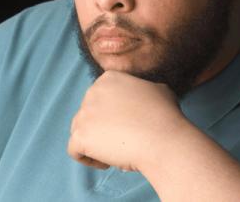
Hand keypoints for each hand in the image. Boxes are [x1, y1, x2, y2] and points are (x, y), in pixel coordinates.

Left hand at [67, 70, 184, 171]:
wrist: (162, 138)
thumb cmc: (165, 115)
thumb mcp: (157, 89)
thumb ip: (142, 89)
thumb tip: (141, 97)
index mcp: (110, 78)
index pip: (101, 97)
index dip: (112, 113)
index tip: (126, 124)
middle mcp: (93, 91)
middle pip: (89, 112)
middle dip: (102, 127)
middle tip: (122, 139)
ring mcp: (84, 112)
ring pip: (80, 130)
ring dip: (95, 142)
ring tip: (116, 151)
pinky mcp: (80, 135)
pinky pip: (74, 149)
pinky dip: (89, 158)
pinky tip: (107, 162)